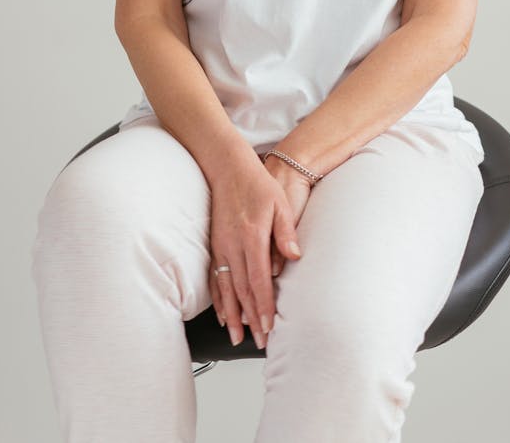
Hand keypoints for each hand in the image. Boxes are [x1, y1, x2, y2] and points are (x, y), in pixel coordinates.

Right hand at [208, 155, 304, 349]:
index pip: (259, 280)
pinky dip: (219, 299)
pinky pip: (215, 279)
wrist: (228, 168)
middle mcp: (233, 246)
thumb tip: (294, 257)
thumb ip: (286, 233)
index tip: (269, 326)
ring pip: (226, 289)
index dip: (264, 306)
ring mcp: (221, 247)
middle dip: (251, 319)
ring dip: (233, 315)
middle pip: (242, 290)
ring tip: (239, 337)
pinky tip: (223, 314)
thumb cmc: (257, 184)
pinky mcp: (215, 246)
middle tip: (260, 341)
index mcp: (251, 237)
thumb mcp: (280, 203)